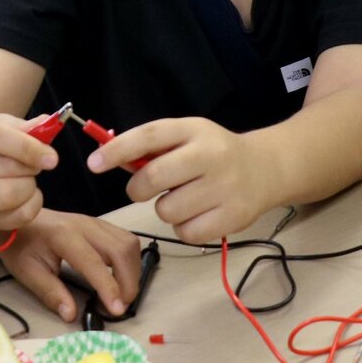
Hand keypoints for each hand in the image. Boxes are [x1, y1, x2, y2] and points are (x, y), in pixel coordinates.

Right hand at [0, 114, 58, 230]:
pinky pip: (20, 216)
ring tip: (23, 177)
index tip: (51, 156)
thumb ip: (20, 126)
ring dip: (30, 184)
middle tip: (33, 162)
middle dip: (31, 164)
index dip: (27, 146)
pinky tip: (24, 194)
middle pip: (7, 168)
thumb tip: (45, 125)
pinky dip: (33, 203)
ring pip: (12, 194)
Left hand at [0, 210, 141, 321]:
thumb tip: (71, 315)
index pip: (94, 263)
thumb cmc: (21, 246)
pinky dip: (129, 260)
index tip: (117, 310)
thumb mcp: (28, 272)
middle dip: (128, 281)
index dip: (109, 287)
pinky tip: (120, 276)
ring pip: (128, 243)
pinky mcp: (100, 224)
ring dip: (132, 270)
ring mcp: (95, 222)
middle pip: (121, 250)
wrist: (18, 220)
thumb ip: (50, 293)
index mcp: (63, 235)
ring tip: (122, 293)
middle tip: (121, 306)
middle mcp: (84, 225)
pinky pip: (125, 239)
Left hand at [88, 118, 278, 243]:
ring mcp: (224, 188)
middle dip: (137, 188)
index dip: (117, 149)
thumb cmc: (214, 152)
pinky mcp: (233, 217)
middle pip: (153, 177)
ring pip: (166, 210)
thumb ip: (153, 147)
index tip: (94, 163)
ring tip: (184, 199)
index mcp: (194, 129)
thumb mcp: (187, 136)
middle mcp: (211, 155)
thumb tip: (109, 159)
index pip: (149, 135)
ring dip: (165, 208)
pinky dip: (184, 228)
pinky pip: (185, 232)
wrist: (267, 168)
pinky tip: (199, 213)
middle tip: (143, 188)